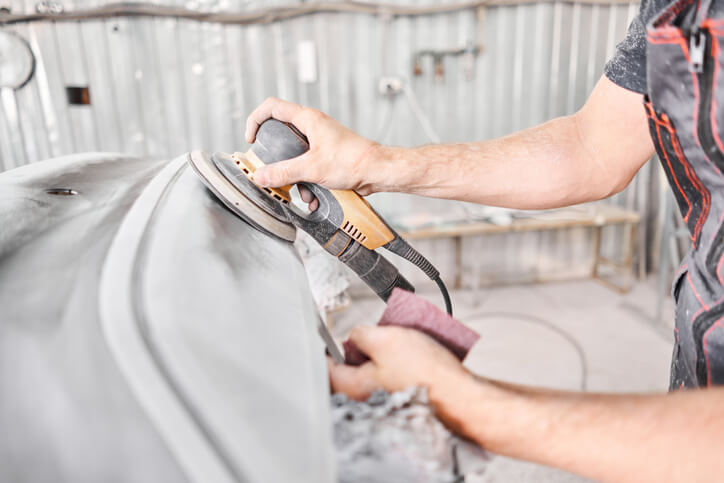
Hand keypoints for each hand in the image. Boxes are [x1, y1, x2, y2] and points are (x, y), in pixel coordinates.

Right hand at [245, 98, 380, 208]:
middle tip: (273, 173)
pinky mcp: (327, 156)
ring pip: (296, 157)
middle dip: (278, 161)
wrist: (377, 171)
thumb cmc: (352, 161)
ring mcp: (320, 141)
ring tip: (304, 194)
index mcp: (308, 119)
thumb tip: (261, 176)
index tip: (251, 140)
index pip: (272, 107)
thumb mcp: (312, 169)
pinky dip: (309, 183)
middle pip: (282, 137)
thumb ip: (283, 172)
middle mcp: (313, 127)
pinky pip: (309, 168)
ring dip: (296, 179)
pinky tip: (315, 198)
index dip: (256, 120)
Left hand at [327, 325, 468, 400]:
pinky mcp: (402, 399)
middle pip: (350, 369)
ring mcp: (384, 401)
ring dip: (380, 355)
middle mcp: (364, 398)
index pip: (326, 366)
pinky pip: (391, 377)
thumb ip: (360, 335)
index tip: (329, 334)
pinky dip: (396, 364)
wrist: (458, 396)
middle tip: (370, 337)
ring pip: (373, 371)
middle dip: (358, 349)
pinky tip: (409, 355)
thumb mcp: (385, 339)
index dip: (326, 346)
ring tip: (395, 343)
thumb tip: (353, 336)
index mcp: (352, 386)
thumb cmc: (424, 372)